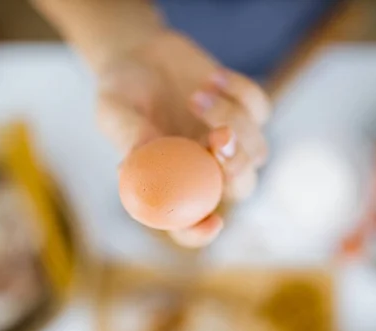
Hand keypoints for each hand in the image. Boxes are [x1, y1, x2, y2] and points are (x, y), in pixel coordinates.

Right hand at [97, 31, 270, 247]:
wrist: (140, 53)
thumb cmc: (121, 91)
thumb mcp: (114, 111)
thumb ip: (127, 136)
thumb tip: (132, 166)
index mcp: (170, 181)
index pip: (186, 222)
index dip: (200, 232)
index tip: (212, 223)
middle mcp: (204, 168)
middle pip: (239, 189)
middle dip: (236, 168)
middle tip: (218, 137)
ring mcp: (228, 142)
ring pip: (256, 150)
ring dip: (233, 119)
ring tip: (198, 94)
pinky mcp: (245, 111)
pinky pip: (261, 109)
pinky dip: (242, 92)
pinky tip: (213, 78)